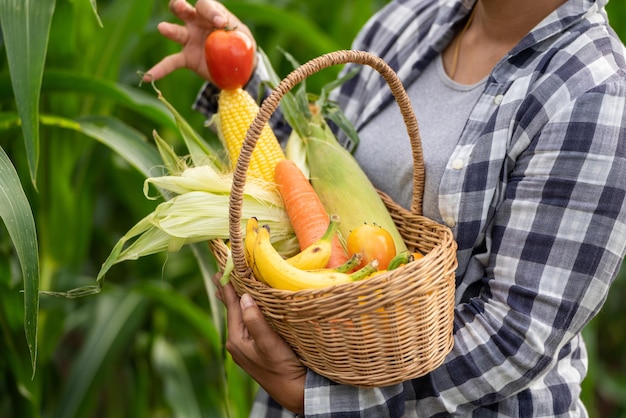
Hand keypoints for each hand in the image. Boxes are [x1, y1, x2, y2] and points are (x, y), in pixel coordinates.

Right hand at [144, 0, 255, 81]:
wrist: (240, 68)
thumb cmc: (241, 46)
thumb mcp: (243, 37)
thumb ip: (235, 32)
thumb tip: (224, 28)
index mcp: (211, 14)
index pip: (206, 6)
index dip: (211, 12)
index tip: (220, 23)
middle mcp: (196, 23)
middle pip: (182, 9)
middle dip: (180, 6)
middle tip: (182, 8)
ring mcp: (189, 40)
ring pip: (176, 31)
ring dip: (169, 30)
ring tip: (163, 28)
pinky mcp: (187, 58)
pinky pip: (171, 62)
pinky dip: (159, 70)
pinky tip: (147, 77)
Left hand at [213, 273, 305, 413]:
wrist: (293, 391)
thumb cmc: (282, 367)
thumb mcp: (268, 343)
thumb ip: (255, 320)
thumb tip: (244, 297)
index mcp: (237, 339)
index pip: (231, 306)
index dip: (227, 286)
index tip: (221, 268)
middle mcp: (237, 342)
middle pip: (232, 310)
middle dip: (228, 291)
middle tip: (221, 272)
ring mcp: (245, 346)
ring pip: (239, 316)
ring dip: (237, 299)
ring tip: (228, 285)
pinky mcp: (254, 348)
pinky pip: (247, 322)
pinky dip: (246, 310)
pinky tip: (247, 306)